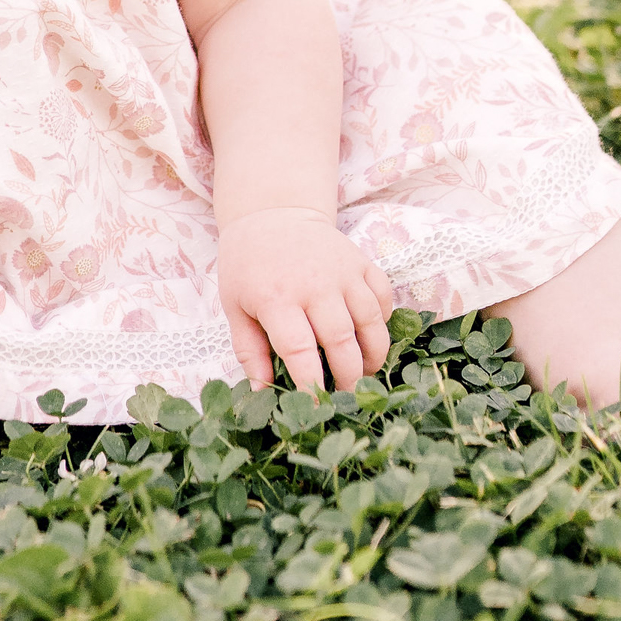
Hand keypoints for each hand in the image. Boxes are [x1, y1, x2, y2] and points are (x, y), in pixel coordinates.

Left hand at [217, 207, 393, 392]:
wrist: (272, 214)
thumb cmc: (248, 267)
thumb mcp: (235, 307)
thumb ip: (249, 351)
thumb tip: (262, 393)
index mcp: (277, 298)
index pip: (300, 350)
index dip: (310, 383)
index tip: (316, 405)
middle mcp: (315, 284)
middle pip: (342, 341)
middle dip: (348, 377)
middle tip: (345, 395)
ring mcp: (343, 270)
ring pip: (372, 321)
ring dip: (373, 354)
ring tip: (364, 372)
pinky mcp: (361, 261)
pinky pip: (384, 295)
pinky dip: (385, 319)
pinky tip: (371, 335)